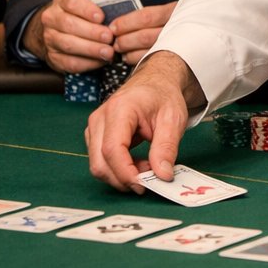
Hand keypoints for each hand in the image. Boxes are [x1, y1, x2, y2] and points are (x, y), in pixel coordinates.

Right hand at [29, 0, 114, 73]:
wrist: (61, 33)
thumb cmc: (82, 16)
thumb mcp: (91, 4)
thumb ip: (102, 1)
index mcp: (61, 0)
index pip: (71, 2)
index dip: (86, 9)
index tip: (101, 17)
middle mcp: (51, 18)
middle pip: (68, 24)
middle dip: (91, 32)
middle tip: (109, 37)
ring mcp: (49, 38)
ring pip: (68, 44)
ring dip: (90, 49)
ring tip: (108, 52)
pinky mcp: (53, 57)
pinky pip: (69, 61)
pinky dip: (87, 63)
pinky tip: (100, 61)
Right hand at [84, 50, 202, 190]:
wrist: (155, 82)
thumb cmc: (163, 97)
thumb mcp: (173, 120)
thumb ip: (166, 148)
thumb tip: (162, 176)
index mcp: (119, 109)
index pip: (112, 150)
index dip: (126, 173)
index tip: (144, 185)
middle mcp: (100, 118)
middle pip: (99, 162)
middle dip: (123, 179)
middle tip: (150, 180)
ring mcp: (94, 127)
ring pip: (98, 165)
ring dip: (121, 175)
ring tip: (147, 167)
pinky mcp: (95, 135)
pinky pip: (100, 161)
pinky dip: (118, 169)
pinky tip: (137, 163)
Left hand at [110, 2, 174, 64]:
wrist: (191, 36)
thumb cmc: (162, 20)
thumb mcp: (153, 8)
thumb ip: (127, 2)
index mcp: (173, 11)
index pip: (147, 16)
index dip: (126, 23)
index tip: (113, 27)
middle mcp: (177, 28)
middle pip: (146, 36)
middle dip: (125, 40)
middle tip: (114, 41)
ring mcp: (176, 45)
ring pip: (148, 51)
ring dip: (129, 51)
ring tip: (119, 48)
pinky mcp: (173, 58)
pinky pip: (151, 61)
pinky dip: (135, 60)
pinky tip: (128, 57)